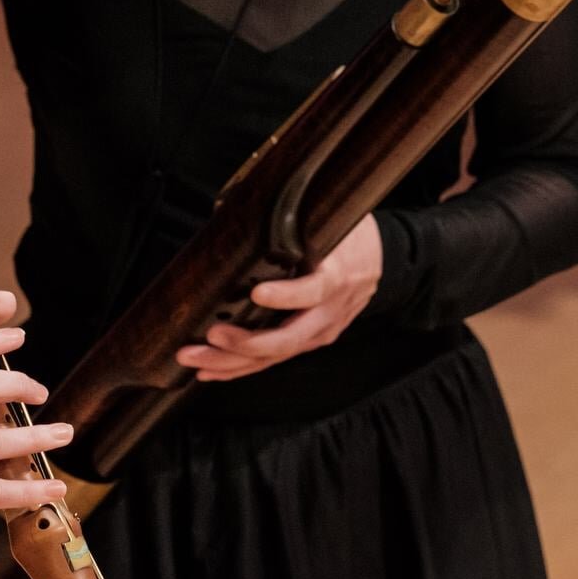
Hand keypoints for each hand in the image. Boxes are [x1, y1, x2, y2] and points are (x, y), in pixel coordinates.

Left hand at [175, 213, 382, 380]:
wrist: (382, 259)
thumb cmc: (347, 236)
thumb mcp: (327, 221)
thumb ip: (288, 220)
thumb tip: (229, 206)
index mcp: (337, 275)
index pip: (315, 290)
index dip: (287, 295)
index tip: (258, 292)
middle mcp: (330, 311)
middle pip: (289, 338)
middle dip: (246, 342)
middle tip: (212, 334)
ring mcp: (321, 331)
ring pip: (276, 356)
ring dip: (232, 361)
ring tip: (195, 359)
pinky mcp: (311, 342)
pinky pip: (274, 360)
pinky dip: (241, 368)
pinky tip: (211, 371)